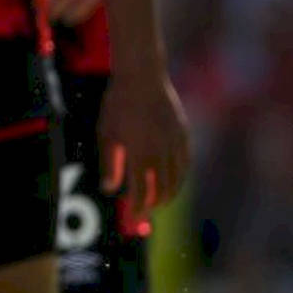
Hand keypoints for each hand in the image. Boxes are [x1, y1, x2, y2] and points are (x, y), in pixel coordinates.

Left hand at [97, 71, 190, 217]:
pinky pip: (185, 163)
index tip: (135, 215)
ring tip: (160, 199)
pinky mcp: (184, 135)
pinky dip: (180, 176)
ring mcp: (176, 143)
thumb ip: (110, 163)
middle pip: (163, 189)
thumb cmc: (118, 105)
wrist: (143, 77)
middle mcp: (161, 152)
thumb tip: (110, 189)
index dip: (139, 207)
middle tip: (147, 209)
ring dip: (169, 192)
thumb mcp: (107, 133)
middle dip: (155, 203)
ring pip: (178, 178)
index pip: (142, 191)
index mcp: (140, 153)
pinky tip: (173, 179)